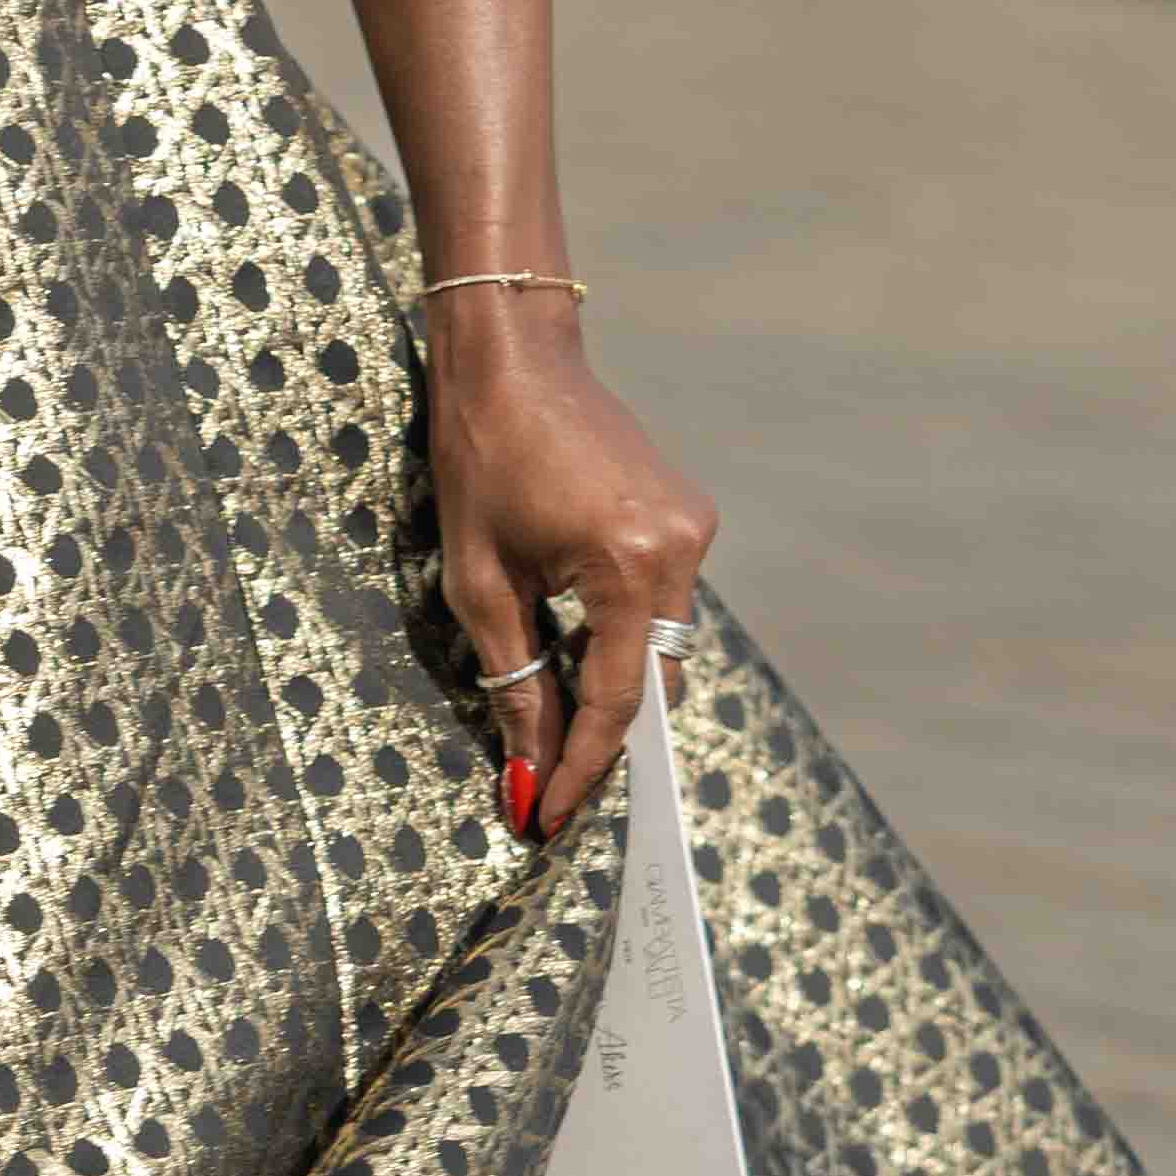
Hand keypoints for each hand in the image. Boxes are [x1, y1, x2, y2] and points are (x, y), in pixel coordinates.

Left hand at [429, 315, 717, 844]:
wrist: (513, 357)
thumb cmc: (481, 457)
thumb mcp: (480, 580)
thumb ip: (515, 682)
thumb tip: (528, 772)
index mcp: (631, 564)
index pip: (616, 699)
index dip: (583, 766)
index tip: (548, 817)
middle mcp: (682, 548)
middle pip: (651, 680)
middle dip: (605, 736)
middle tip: (551, 785)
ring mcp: (695, 528)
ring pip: (660, 644)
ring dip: (611, 682)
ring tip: (557, 721)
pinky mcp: (690, 515)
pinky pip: (661, 602)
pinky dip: (622, 633)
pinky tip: (576, 646)